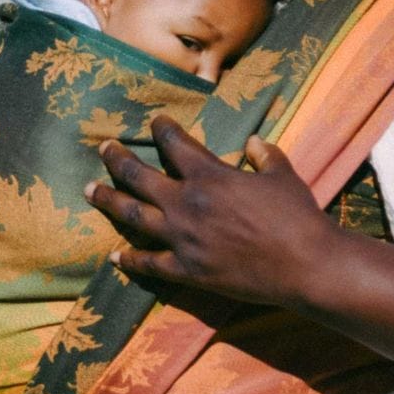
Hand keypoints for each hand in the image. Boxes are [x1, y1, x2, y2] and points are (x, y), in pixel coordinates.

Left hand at [85, 115, 338, 306]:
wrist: (304, 266)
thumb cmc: (297, 216)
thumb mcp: (283, 175)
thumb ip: (264, 155)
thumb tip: (253, 142)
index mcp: (209, 175)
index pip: (174, 144)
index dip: (162, 129)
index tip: (156, 122)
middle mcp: (186, 204)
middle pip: (138, 176)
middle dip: (118, 159)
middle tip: (104, 148)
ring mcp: (182, 239)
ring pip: (132, 215)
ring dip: (108, 200)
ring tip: (89, 190)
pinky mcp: (187, 271)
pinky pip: (149, 264)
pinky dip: (130, 259)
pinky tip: (115, 256)